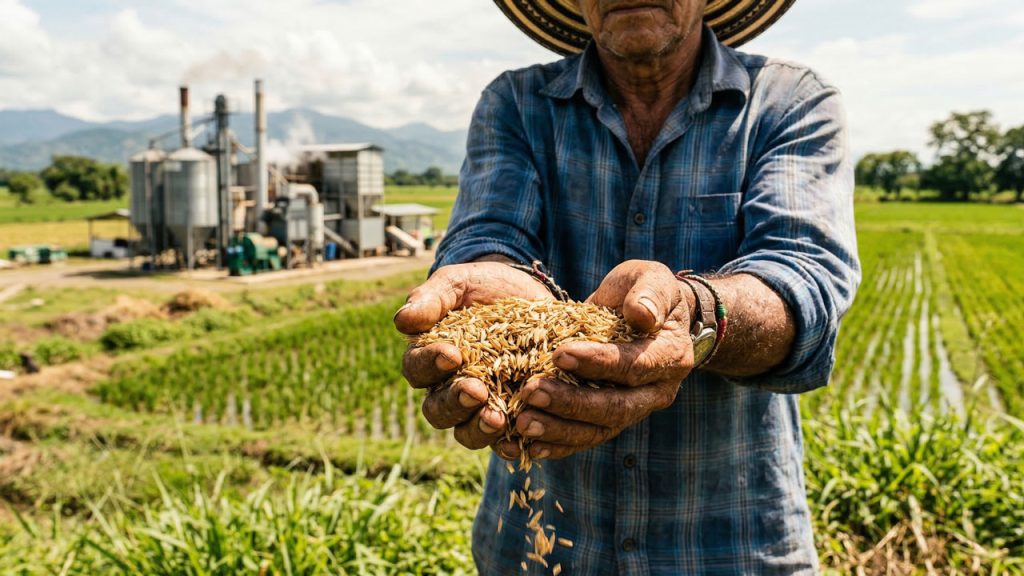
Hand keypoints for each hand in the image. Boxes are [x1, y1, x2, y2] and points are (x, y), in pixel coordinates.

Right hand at [393, 260, 553, 450]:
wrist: (529, 294)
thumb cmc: (483, 286)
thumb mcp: (458, 283)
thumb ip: (431, 298)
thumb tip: (403, 321)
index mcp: (429, 358)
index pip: (417, 369)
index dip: (430, 365)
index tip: (451, 354)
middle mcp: (449, 388)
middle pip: (439, 410)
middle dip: (455, 403)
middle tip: (476, 391)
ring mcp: (481, 406)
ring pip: (467, 432)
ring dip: (479, 429)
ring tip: (497, 420)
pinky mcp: (512, 413)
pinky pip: (505, 440)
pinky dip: (510, 445)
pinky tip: (521, 441)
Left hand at [496, 260, 693, 460]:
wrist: (643, 315)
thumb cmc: (642, 291)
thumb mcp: (649, 278)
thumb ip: (649, 293)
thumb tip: (641, 314)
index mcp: (670, 357)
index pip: (635, 366)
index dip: (598, 363)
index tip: (559, 354)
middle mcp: (657, 393)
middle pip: (615, 408)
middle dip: (571, 403)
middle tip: (531, 393)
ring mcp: (633, 411)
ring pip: (598, 430)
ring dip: (558, 430)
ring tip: (522, 423)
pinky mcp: (610, 421)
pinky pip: (584, 439)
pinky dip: (556, 445)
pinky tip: (526, 445)